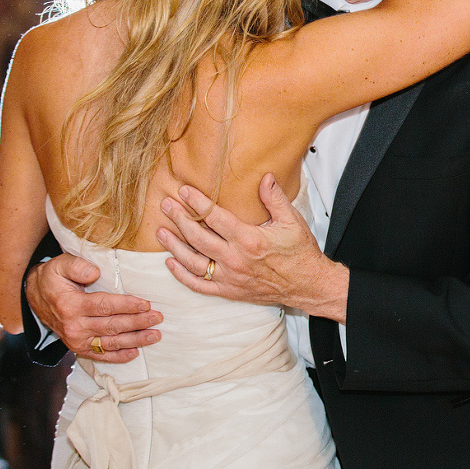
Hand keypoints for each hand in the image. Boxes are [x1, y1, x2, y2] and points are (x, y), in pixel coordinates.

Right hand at [25, 253, 161, 361]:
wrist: (34, 297)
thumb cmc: (53, 278)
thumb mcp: (60, 265)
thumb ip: (77, 266)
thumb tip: (94, 273)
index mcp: (71, 305)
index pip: (104, 306)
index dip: (126, 306)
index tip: (146, 304)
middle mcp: (74, 326)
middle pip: (111, 326)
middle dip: (137, 323)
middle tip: (158, 318)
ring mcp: (76, 340)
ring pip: (110, 342)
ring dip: (134, 340)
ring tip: (154, 335)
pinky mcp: (78, 348)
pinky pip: (100, 355)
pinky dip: (118, 356)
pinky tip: (135, 353)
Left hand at [159, 174, 349, 320]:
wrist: (308, 284)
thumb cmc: (300, 253)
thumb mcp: (292, 221)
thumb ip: (275, 198)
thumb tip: (265, 177)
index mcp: (249, 239)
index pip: (215, 217)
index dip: (197, 202)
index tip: (184, 191)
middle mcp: (235, 259)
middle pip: (198, 237)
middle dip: (179, 219)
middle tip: (166, 205)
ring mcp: (230, 277)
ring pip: (193, 261)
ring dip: (174, 246)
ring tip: (161, 231)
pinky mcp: (229, 291)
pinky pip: (199, 285)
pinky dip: (182, 275)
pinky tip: (171, 263)